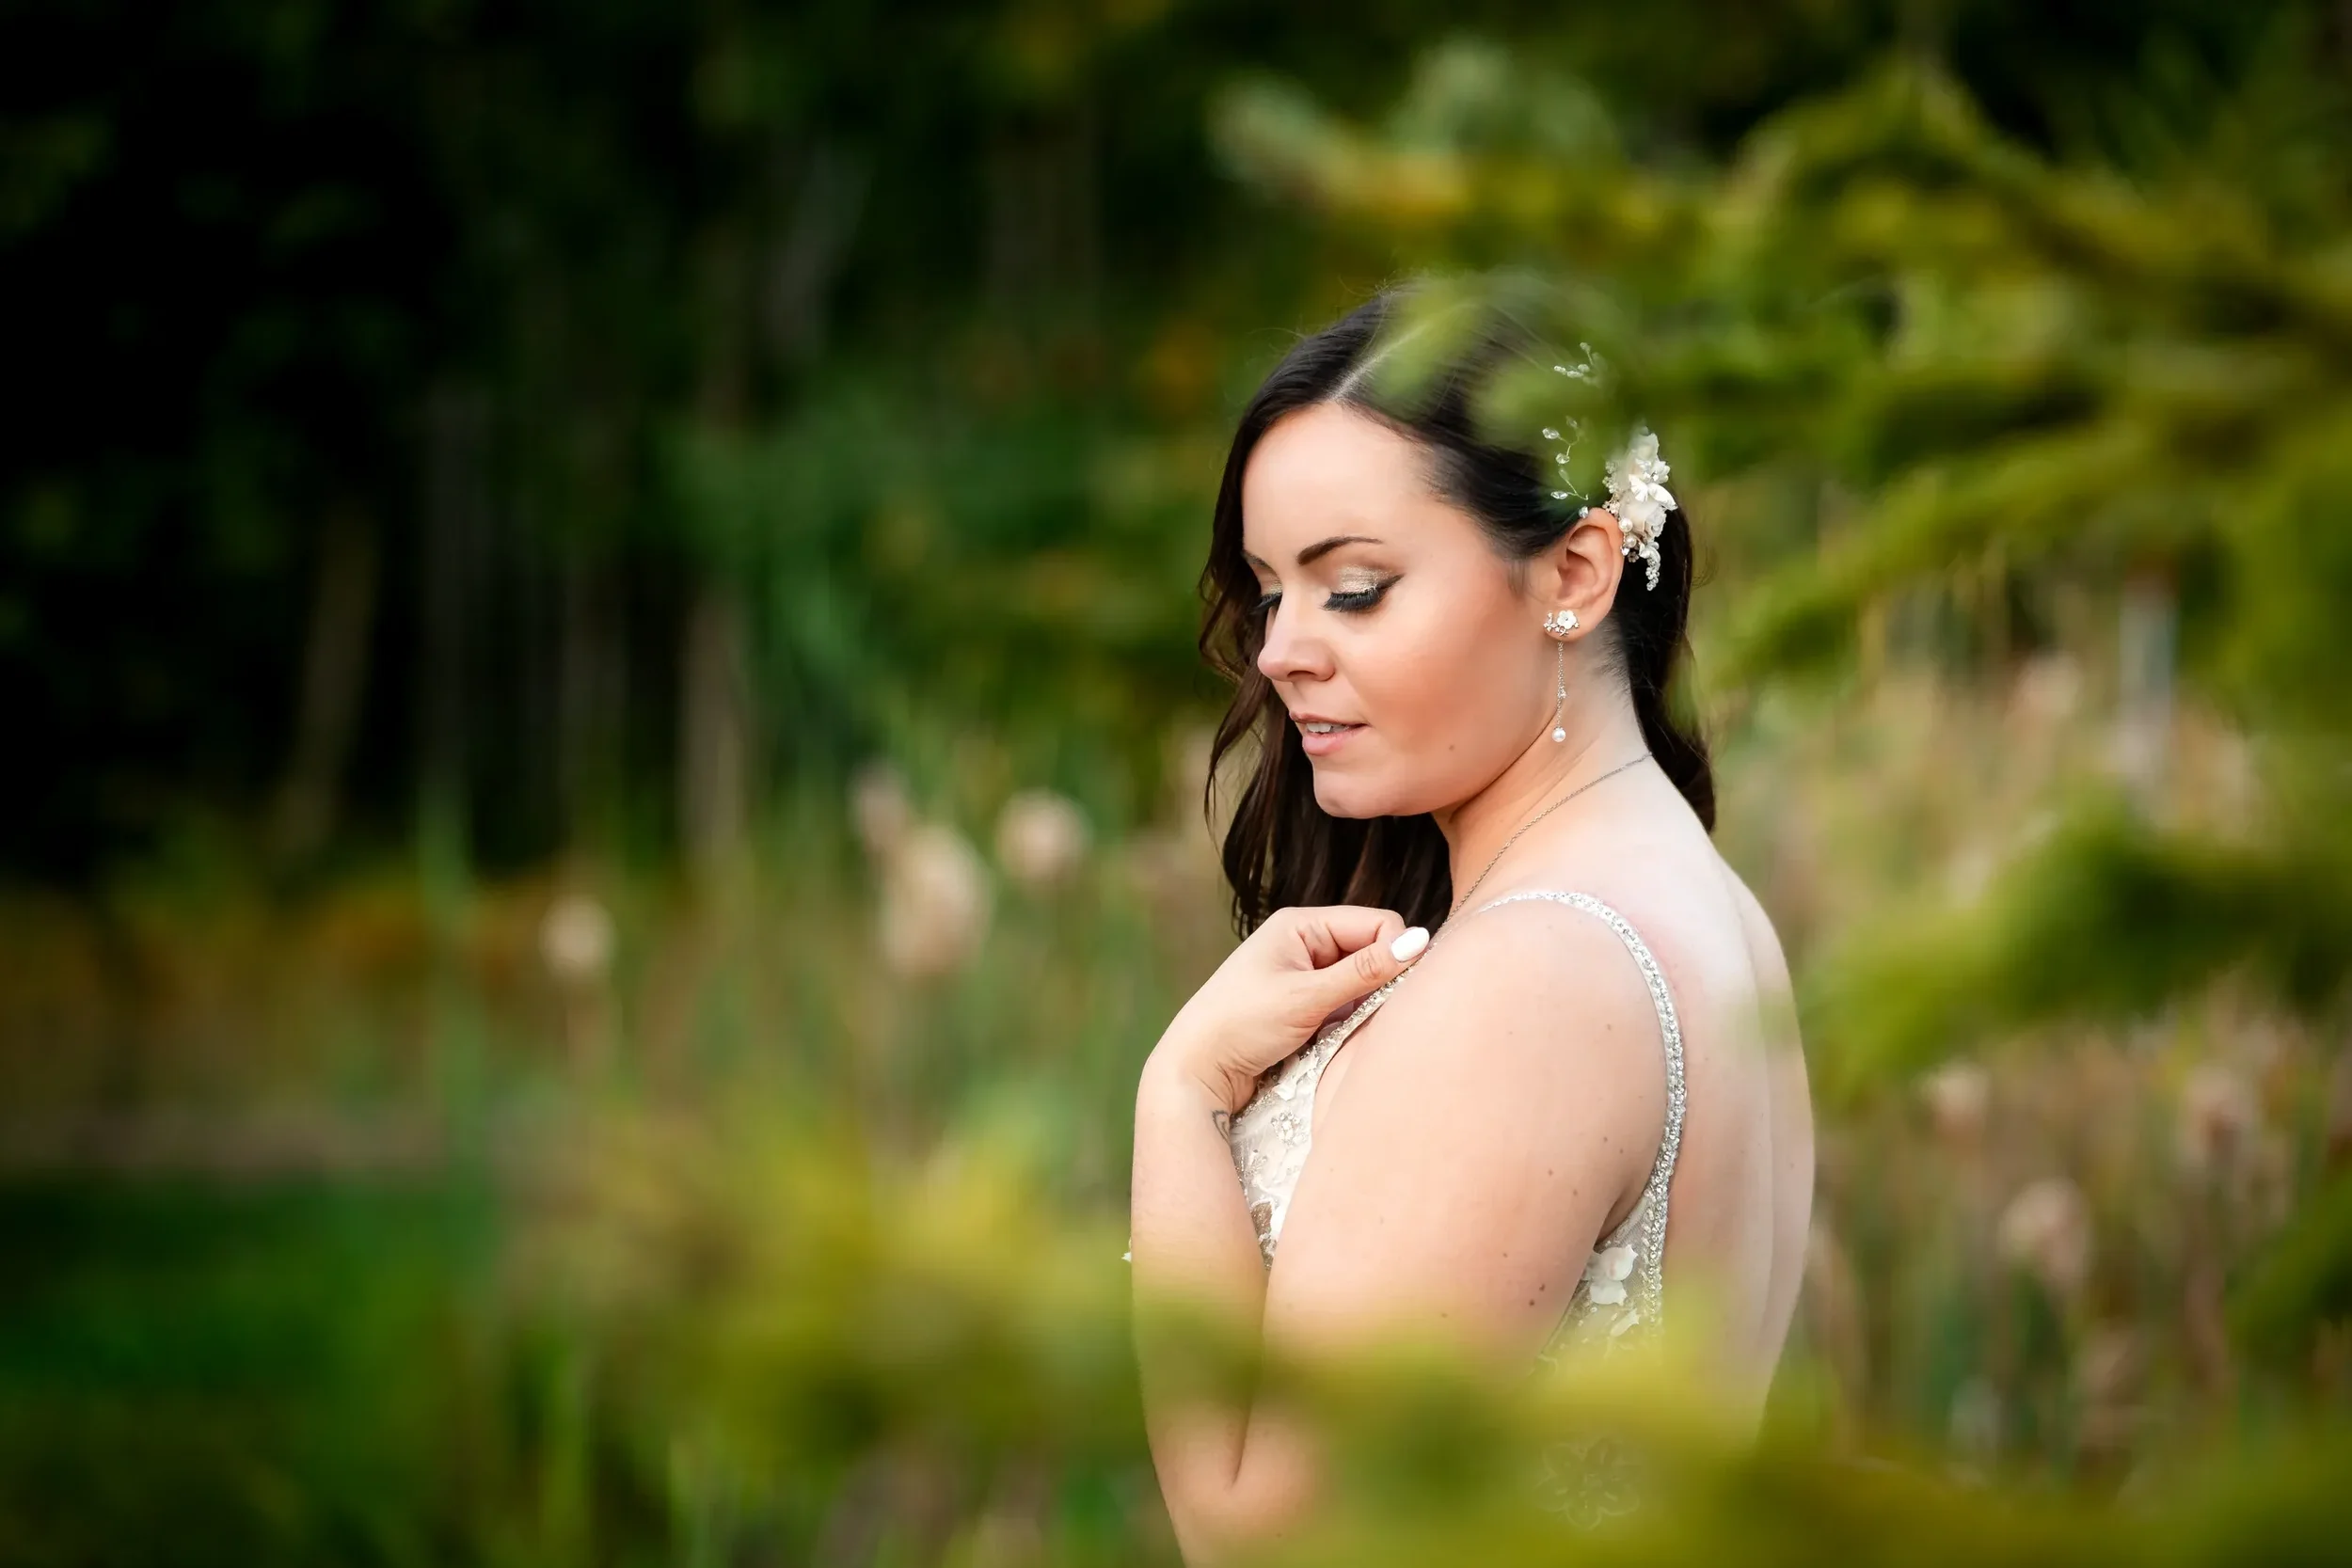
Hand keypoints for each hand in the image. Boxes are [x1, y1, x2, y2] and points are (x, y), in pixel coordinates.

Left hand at [1151, 905, 1431, 1115]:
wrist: (1195, 1069)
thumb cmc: (1241, 1026)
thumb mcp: (1307, 998)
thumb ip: (1365, 971)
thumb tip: (1420, 942)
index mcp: (1301, 924)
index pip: (1377, 923)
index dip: (1396, 952)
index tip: (1397, 991)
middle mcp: (1305, 942)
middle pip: (1373, 950)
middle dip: (1381, 981)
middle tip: (1373, 1015)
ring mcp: (1305, 973)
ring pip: (1364, 980)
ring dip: (1366, 1005)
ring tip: (1348, 1030)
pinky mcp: (1305, 1003)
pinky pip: (1348, 1003)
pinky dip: (1352, 1020)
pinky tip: (1339, 1039)